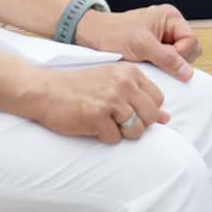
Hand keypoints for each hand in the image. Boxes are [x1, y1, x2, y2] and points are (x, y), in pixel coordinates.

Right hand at [29, 62, 169, 143]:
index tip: (128, 112)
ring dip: (121, 133)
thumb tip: (167, 119)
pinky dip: (104, 137)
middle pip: (151, 117)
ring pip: (136, 130)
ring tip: (104, 123)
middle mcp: (123, 83)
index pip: (158, 100)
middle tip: (116, 122)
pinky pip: (114, 138)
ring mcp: (111, 99)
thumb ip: (140, 98)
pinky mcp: (96, 115)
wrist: (45, 90)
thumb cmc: (79, 88)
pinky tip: (91, 126)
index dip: (145, 112)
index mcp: (130, 73)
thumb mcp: (112, 84)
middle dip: (137, 125)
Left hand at [76, 4, 196, 80]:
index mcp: (171, 17)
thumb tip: (188, 73)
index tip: (162, 59)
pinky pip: (165, 61)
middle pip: (188, 50)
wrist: (90, 35)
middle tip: (154, 60)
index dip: (181, 54)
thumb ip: (168, 58)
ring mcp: (162, 38)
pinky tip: (146, 65)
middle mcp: (169, 26)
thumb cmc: (113, 34)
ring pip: (178, 58)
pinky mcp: (153, 49)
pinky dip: (158, 66)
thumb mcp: (142, 45)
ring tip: (148, 62)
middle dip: (175, 60)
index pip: (191, 41)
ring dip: (166, 64)